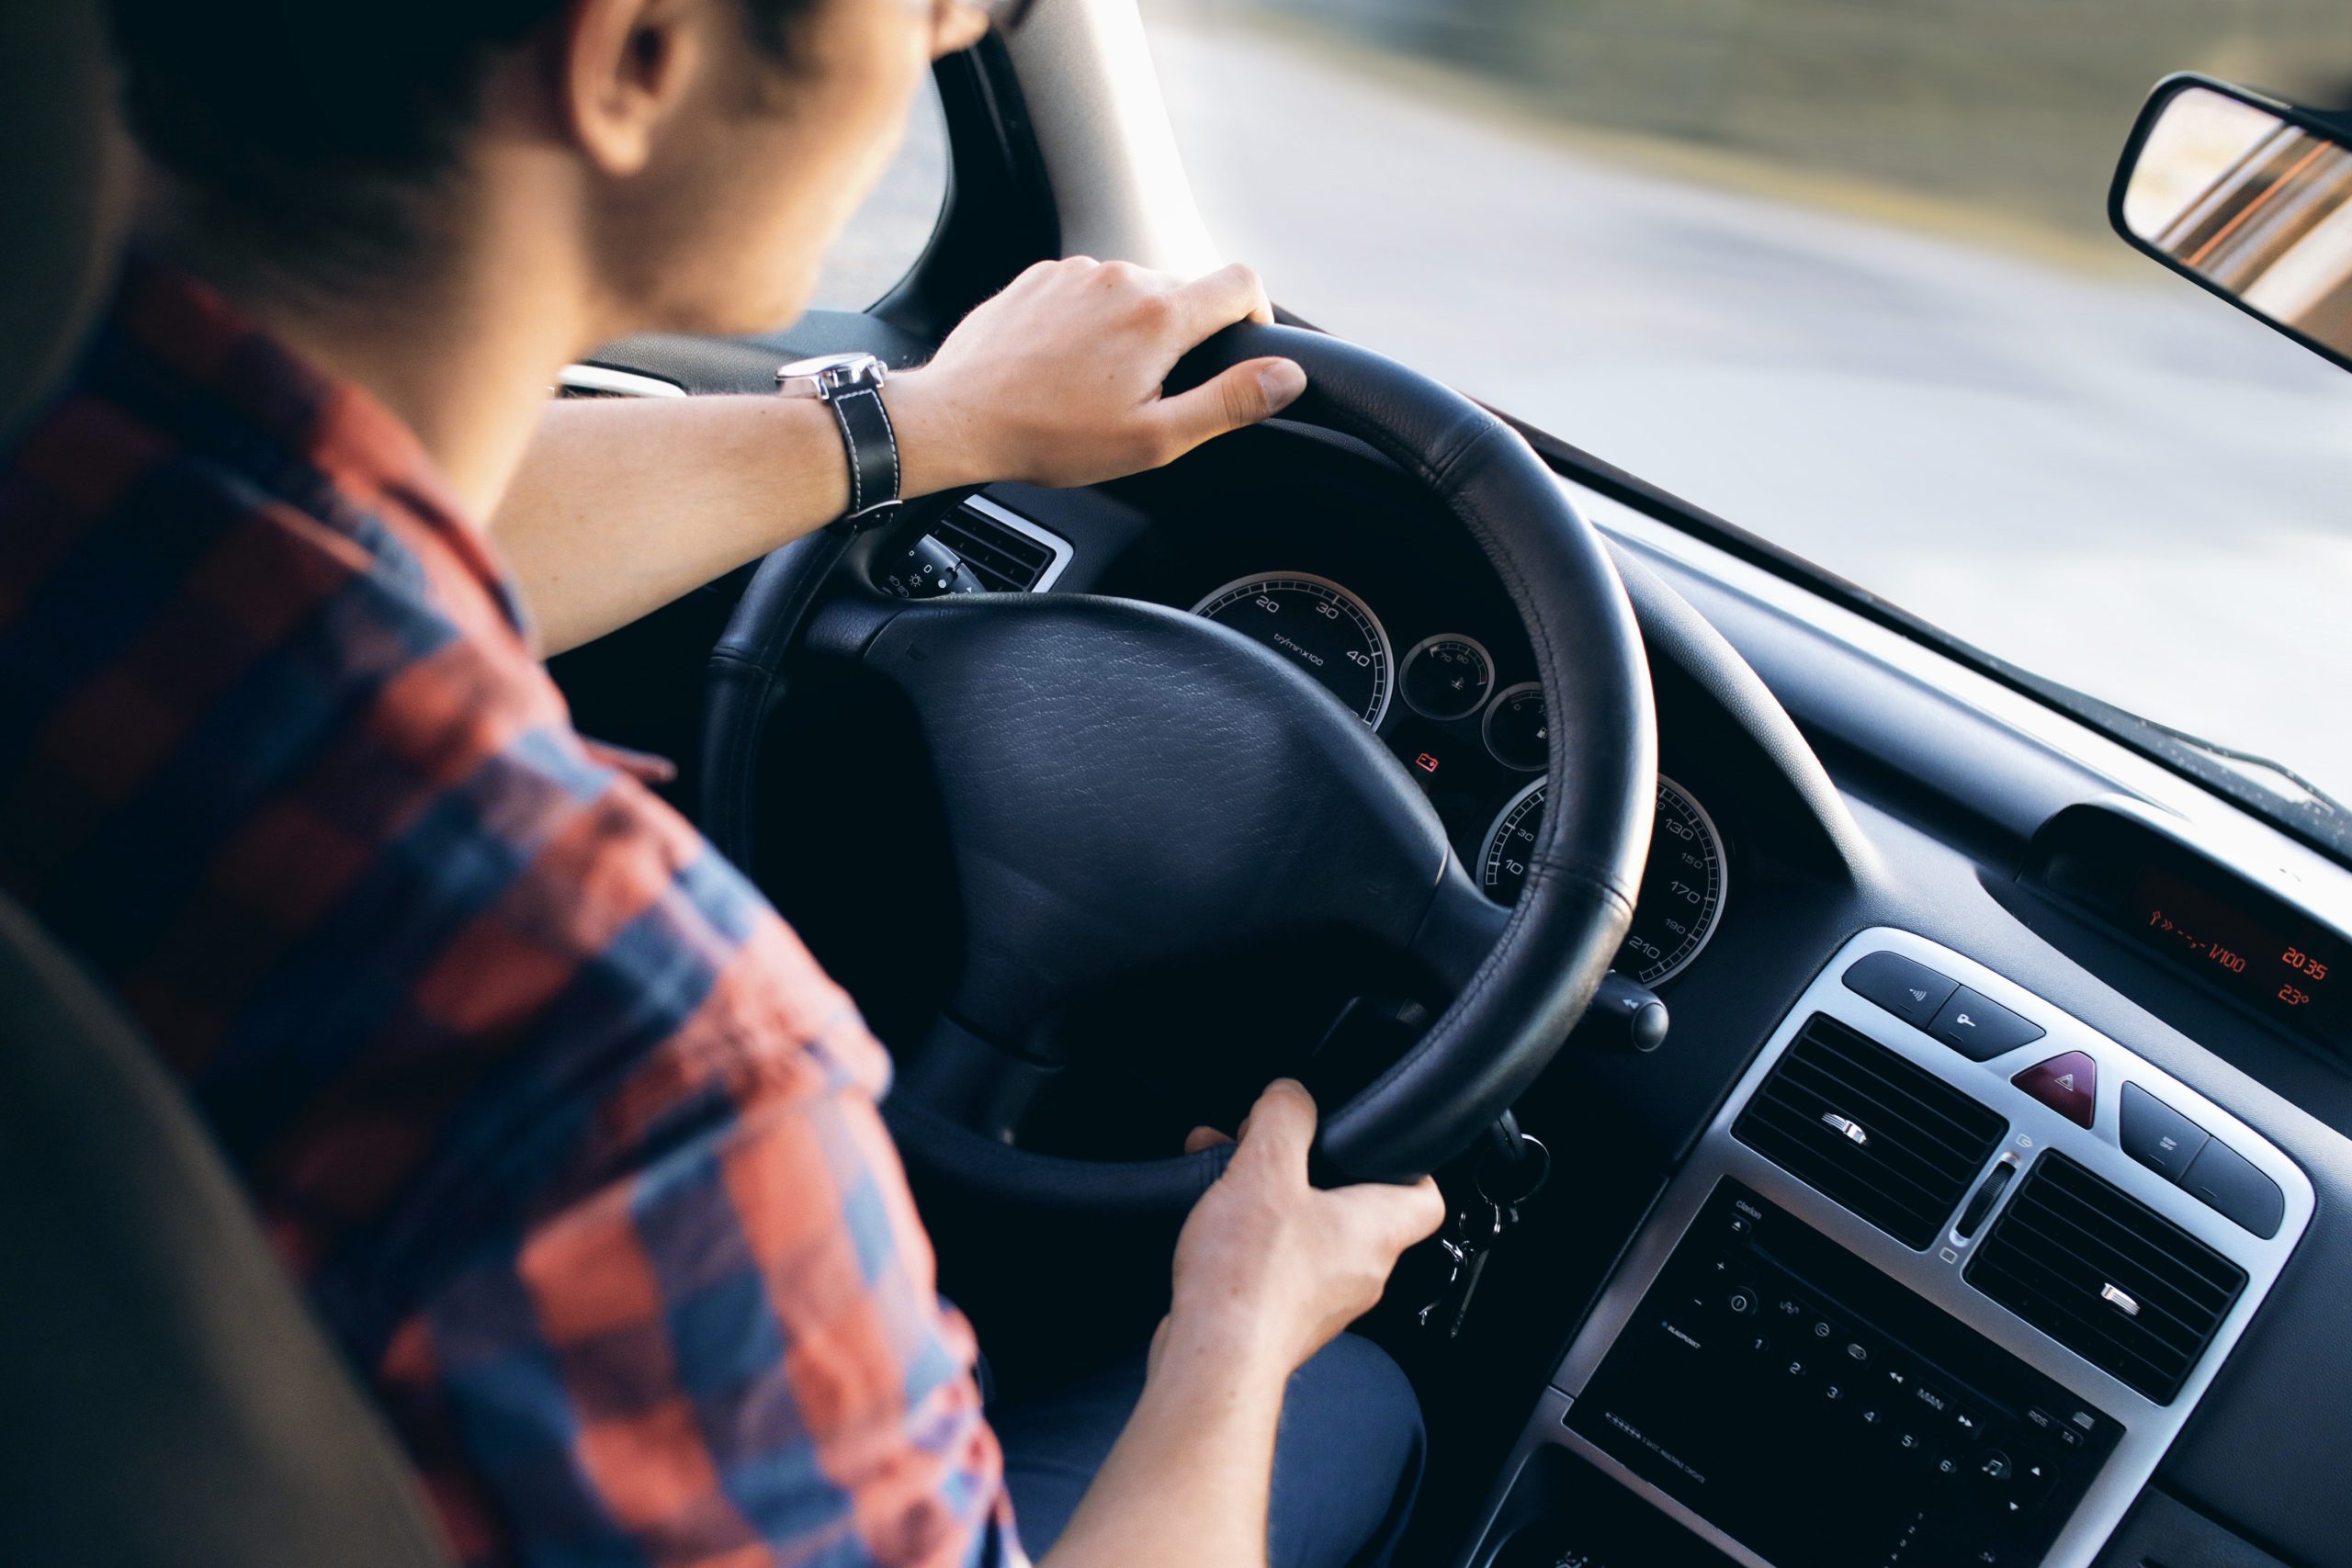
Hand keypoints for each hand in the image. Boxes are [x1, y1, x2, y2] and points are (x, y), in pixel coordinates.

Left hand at [885, 257, 1306, 493]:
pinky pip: (1087, 290)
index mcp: (1160, 314)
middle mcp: (1122, 276)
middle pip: (1184, 291)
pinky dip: (1090, 321)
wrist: (957, 417)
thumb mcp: (1153, 438)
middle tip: (1151, 394)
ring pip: (1133, 291)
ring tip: (1099, 385)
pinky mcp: (1040, 276)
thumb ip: (1228, 403)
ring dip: (1133, 329)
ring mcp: (1076, 271)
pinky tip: (1064, 366)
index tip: (1241, 349)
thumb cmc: (1051, 437)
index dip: (1255, 315)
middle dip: (1183, 337)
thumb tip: (1287, 377)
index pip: (1242, 283)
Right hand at [1159, 1080, 1445, 1382]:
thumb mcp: (1265, 1169)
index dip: (1408, 1163)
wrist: (1214, 1361)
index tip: (1378, 1142)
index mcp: (1376, 1230)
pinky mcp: (1284, 1321)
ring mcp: (1324, 1302)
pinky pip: (1277, 1266)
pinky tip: (1211, 1224)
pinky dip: (1249, 1238)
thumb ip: (1284, 1118)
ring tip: (1226, 1177)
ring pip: (1309, 1234)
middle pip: (1354, 1208)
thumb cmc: (1249, 1281)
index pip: (1426, 1196)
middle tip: (1271, 1148)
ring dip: (1271, 1200)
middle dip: (1308, 1171)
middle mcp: (1361, 1271)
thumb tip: (1291, 1095)